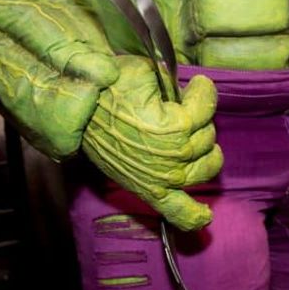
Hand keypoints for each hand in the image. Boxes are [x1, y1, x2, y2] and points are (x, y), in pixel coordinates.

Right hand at [82, 55, 222, 229]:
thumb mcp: (147, 73)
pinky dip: (194, 216)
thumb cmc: (112, 90)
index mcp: (176, 128)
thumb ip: (176, 82)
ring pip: (207, 165)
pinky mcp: (151, 191)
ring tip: (190, 138)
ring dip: (204, 152)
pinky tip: (205, 216)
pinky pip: (179, 212)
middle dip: (199, 118)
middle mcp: (175, 157)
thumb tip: (191, 87)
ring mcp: (166, 178)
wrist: (80, 114)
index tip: (195, 83)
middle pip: (208, 135)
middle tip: (179, 108)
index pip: (207, 107)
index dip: (202, 90)